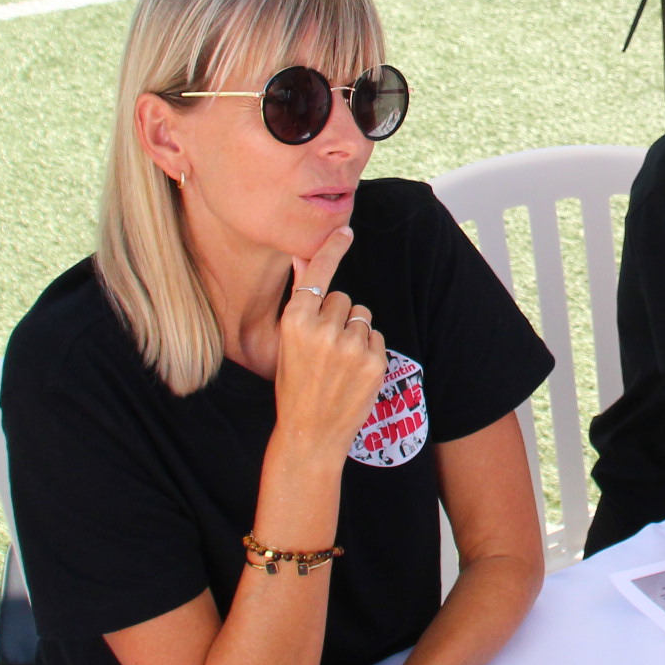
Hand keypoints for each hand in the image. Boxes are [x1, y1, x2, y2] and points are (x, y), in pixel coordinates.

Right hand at [272, 227, 386, 456]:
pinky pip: (376, 336)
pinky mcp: (374, 361)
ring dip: (355, 332)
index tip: (345, 229)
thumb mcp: (288, 342)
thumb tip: (305, 258)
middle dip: (337, 316)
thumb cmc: (295, 385)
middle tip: (324, 348)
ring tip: (338, 362)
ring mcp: (351, 346)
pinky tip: (353, 372)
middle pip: (343, 297)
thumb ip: (301, 302)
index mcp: (294, 321)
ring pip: (362, 316)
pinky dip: (368, 349)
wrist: (310, 435)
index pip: (319, 274)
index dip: (332, 249)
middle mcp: (323, 329)